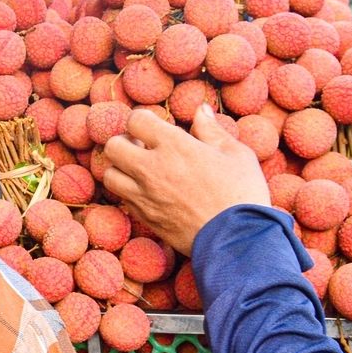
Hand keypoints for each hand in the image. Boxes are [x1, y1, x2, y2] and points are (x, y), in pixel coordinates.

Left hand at [103, 104, 270, 255]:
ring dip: (121, 169)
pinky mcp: (144, 218)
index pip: (135, 120)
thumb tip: (201, 110)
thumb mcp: (236, 154)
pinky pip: (122, 199)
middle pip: (112, 146)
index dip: (143, 120)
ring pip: (109, 174)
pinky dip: (128, 192)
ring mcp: (144, 195)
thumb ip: (212, 130)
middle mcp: (151, 168)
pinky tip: (149, 191)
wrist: (239, 241)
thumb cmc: (243, 194)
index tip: (154, 127)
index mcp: (173, 146)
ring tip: (141, 170)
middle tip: (142, 146)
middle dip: (124, 142)